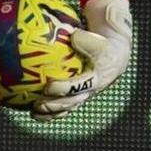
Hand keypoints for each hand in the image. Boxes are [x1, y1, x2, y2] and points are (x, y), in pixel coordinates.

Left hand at [32, 0, 131, 121]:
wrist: (115, 56)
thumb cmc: (103, 44)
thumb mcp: (99, 40)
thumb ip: (86, 39)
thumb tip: (73, 37)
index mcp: (97, 77)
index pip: (79, 86)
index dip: (64, 88)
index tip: (48, 86)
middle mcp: (91, 89)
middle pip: (72, 101)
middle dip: (55, 104)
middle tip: (38, 102)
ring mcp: (85, 95)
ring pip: (68, 107)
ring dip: (51, 111)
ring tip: (34, 110)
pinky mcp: (79, 97)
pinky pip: (65, 108)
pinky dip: (51, 113)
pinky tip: (36, 113)